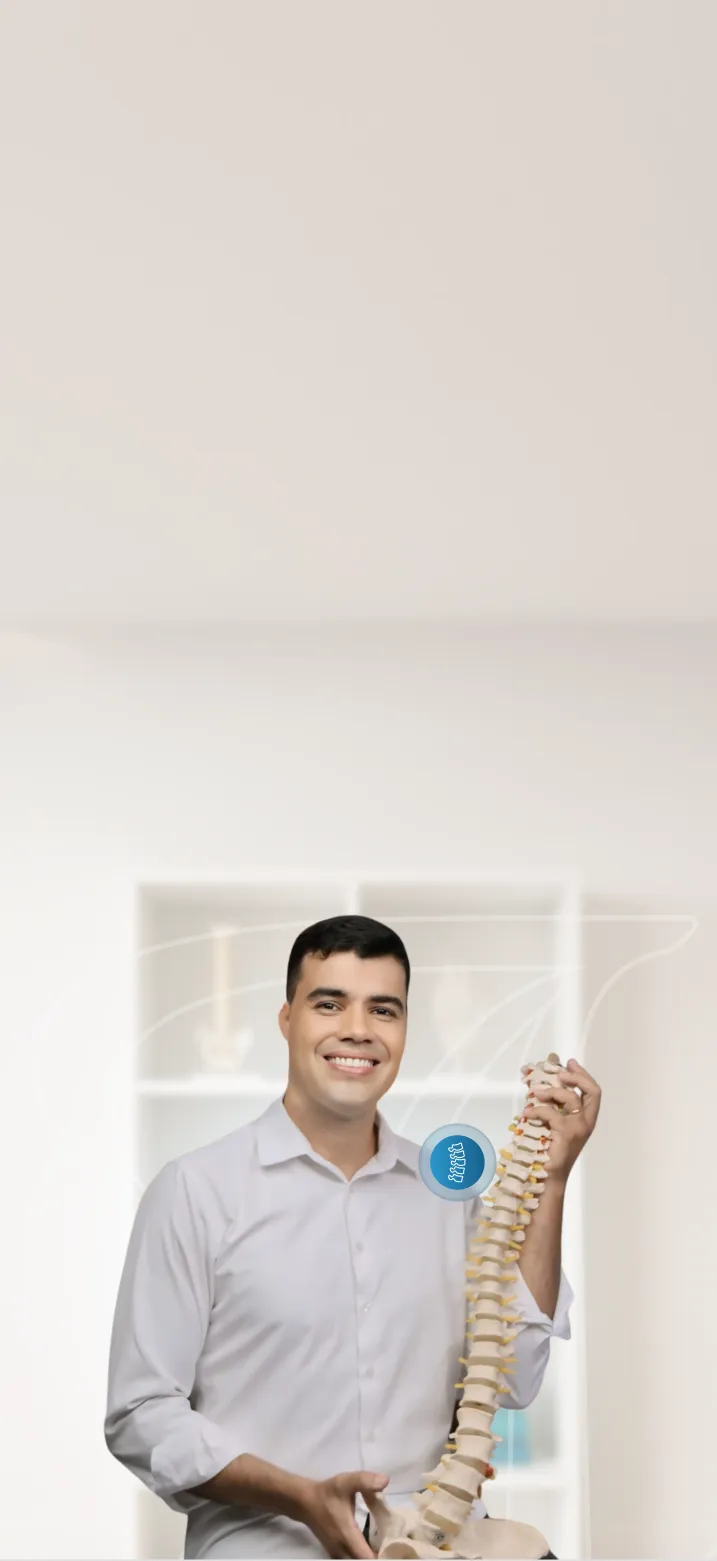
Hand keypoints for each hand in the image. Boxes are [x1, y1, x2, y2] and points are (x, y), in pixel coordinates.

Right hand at [298, 1469, 388, 1557]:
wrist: (305, 1501)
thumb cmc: (327, 1492)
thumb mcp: (347, 1482)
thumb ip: (365, 1481)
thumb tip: (386, 1481)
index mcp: (347, 1536)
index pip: (367, 1558)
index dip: (382, 1556)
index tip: (394, 1548)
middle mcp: (342, 1550)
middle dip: (379, 1557)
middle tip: (393, 1546)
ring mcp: (337, 1553)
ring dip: (369, 1556)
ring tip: (384, 1545)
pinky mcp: (334, 1552)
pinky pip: (350, 1559)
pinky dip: (360, 1556)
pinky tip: (371, 1545)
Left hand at [522, 1058, 600, 1183]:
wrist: (548, 1176)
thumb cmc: (549, 1150)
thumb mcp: (554, 1124)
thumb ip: (553, 1106)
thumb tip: (539, 1085)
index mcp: (586, 1119)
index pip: (594, 1092)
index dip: (583, 1075)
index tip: (569, 1064)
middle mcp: (587, 1123)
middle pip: (593, 1091)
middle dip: (577, 1077)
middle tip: (561, 1074)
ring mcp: (578, 1128)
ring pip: (570, 1098)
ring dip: (551, 1091)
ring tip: (536, 1094)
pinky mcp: (566, 1133)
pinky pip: (550, 1112)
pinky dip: (536, 1110)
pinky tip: (526, 1113)